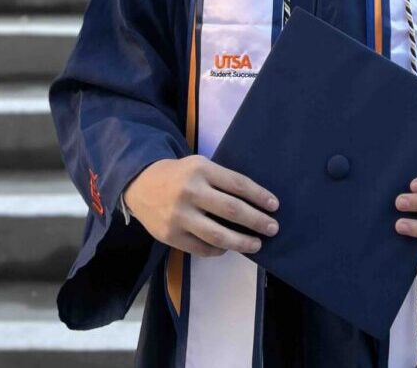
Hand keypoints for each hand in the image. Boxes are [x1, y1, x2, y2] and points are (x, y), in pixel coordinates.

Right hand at [122, 155, 279, 257]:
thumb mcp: (200, 166)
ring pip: (218, 235)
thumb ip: (222, 181)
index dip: (259, 196)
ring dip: (242, 242)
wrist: (141, 185)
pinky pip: (201, 248)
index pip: (238, 184)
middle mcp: (191, 192)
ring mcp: (179, 216)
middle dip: (257, 221)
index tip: (275, 206)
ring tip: (257, 244)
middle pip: (232, 210)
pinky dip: (219, 250)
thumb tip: (254, 203)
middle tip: (273, 228)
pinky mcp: (170, 236)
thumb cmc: (180, 175)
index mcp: (201, 169)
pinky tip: (229, 248)